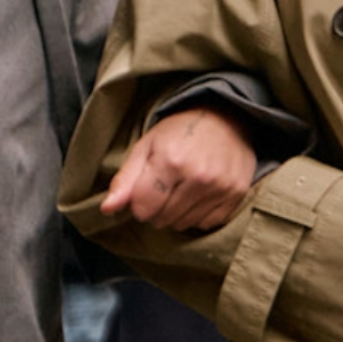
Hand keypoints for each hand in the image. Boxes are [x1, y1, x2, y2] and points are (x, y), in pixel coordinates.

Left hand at [100, 108, 256, 229]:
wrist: (227, 116)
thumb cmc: (181, 130)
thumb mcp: (147, 144)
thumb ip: (126, 179)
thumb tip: (107, 209)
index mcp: (171, 160)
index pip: (142, 208)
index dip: (139, 201)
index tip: (145, 187)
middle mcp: (198, 177)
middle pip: (161, 220)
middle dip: (156, 208)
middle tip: (165, 185)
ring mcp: (220, 188)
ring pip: (182, 225)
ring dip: (176, 213)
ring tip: (182, 188)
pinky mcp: (235, 196)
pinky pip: (205, 224)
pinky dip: (197, 214)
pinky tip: (199, 193)